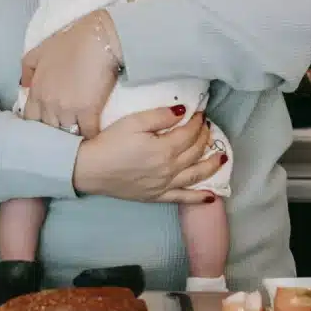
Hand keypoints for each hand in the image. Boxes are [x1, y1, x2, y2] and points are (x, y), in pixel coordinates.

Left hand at [21, 10, 123, 136]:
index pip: (30, 119)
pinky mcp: (89, 111)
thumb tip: (24, 86)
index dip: (38, 125)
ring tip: (79, 140)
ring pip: (67, 133)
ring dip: (73, 136)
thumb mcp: (40, 50)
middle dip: (55, 133)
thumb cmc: (71, 41)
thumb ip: (27, 69)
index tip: (46, 127)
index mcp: (37, 91)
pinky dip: (91, 135)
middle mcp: (48, 104)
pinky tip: (95, 137)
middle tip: (63, 136)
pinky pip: (88, 132)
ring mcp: (68, 109)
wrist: (98, 38)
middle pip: (48, 130)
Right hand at [72, 109, 223, 203]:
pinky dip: (199, 198)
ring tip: (223, 157)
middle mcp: (169, 169)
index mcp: (164, 149)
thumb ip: (160, 116)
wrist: (88, 170)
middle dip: (204, 136)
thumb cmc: (109, 143)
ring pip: (196, 175)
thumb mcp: (133, 122)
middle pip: (195, 151)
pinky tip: (212, 196)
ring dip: (212, 165)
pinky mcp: (156, 196)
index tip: (200, 112)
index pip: (189, 133)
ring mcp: (164, 185)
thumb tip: (183, 111)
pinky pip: (183, 198)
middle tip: (206, 126)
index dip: (197, 121)